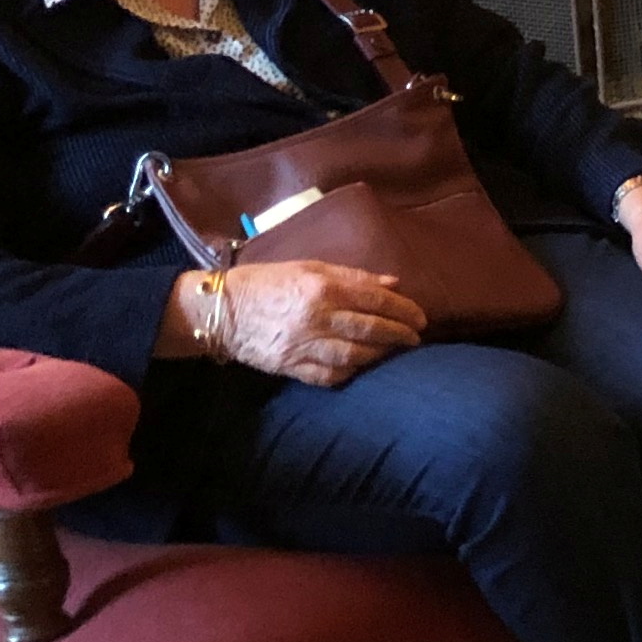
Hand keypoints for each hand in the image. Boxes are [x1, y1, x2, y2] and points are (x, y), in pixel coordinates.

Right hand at [198, 261, 424, 386]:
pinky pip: (330, 375)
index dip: (403, 309)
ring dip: (381, 354)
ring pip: (355, 355)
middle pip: (370, 329)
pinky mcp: (291, 367)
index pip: (375, 299)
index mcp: (321, 287)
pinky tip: (363, 365)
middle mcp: (316, 317)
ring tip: (395, 350)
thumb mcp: (309, 266)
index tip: (420, 316)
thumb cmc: (267, 281)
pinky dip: (352, 371)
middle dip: (400, 334)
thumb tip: (393, 282)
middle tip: (416, 336)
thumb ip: (352, 275)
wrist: (221, 311)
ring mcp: (303, 345)